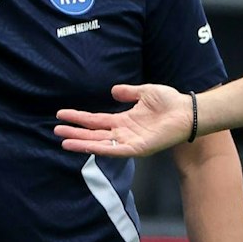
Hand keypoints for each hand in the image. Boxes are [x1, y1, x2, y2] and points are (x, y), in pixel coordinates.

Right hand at [56, 83, 193, 157]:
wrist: (187, 111)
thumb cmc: (170, 102)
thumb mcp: (145, 92)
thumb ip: (128, 93)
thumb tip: (113, 91)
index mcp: (124, 120)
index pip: (96, 120)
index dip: (79, 117)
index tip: (61, 114)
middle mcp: (124, 133)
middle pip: (94, 134)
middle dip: (75, 132)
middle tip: (56, 130)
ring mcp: (130, 142)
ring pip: (100, 144)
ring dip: (82, 142)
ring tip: (64, 141)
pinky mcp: (138, 148)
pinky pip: (115, 150)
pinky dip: (100, 149)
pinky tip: (86, 147)